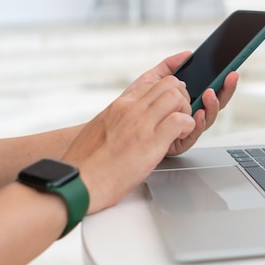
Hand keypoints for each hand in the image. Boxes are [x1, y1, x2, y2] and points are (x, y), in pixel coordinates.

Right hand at [62, 52, 237, 213]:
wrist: (77, 182)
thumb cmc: (86, 164)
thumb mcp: (98, 130)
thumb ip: (115, 120)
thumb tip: (122, 123)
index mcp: (119, 105)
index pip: (151, 81)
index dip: (168, 82)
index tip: (177, 81)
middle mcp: (130, 108)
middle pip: (169, 84)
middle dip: (182, 96)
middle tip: (180, 114)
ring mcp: (142, 123)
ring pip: (177, 96)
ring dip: (186, 110)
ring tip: (180, 126)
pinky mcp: (152, 141)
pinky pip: (181, 120)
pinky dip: (187, 127)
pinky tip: (179, 137)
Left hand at [124, 51, 238, 155]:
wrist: (111, 141)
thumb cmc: (128, 112)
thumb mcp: (148, 83)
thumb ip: (167, 68)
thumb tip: (187, 55)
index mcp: (184, 102)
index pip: (210, 91)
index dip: (222, 82)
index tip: (231, 71)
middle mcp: (187, 116)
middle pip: (213, 104)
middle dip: (225, 91)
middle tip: (230, 78)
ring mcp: (183, 131)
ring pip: (205, 118)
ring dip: (211, 105)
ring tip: (209, 93)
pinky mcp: (175, 144)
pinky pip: (191, 135)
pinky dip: (197, 124)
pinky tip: (198, 113)